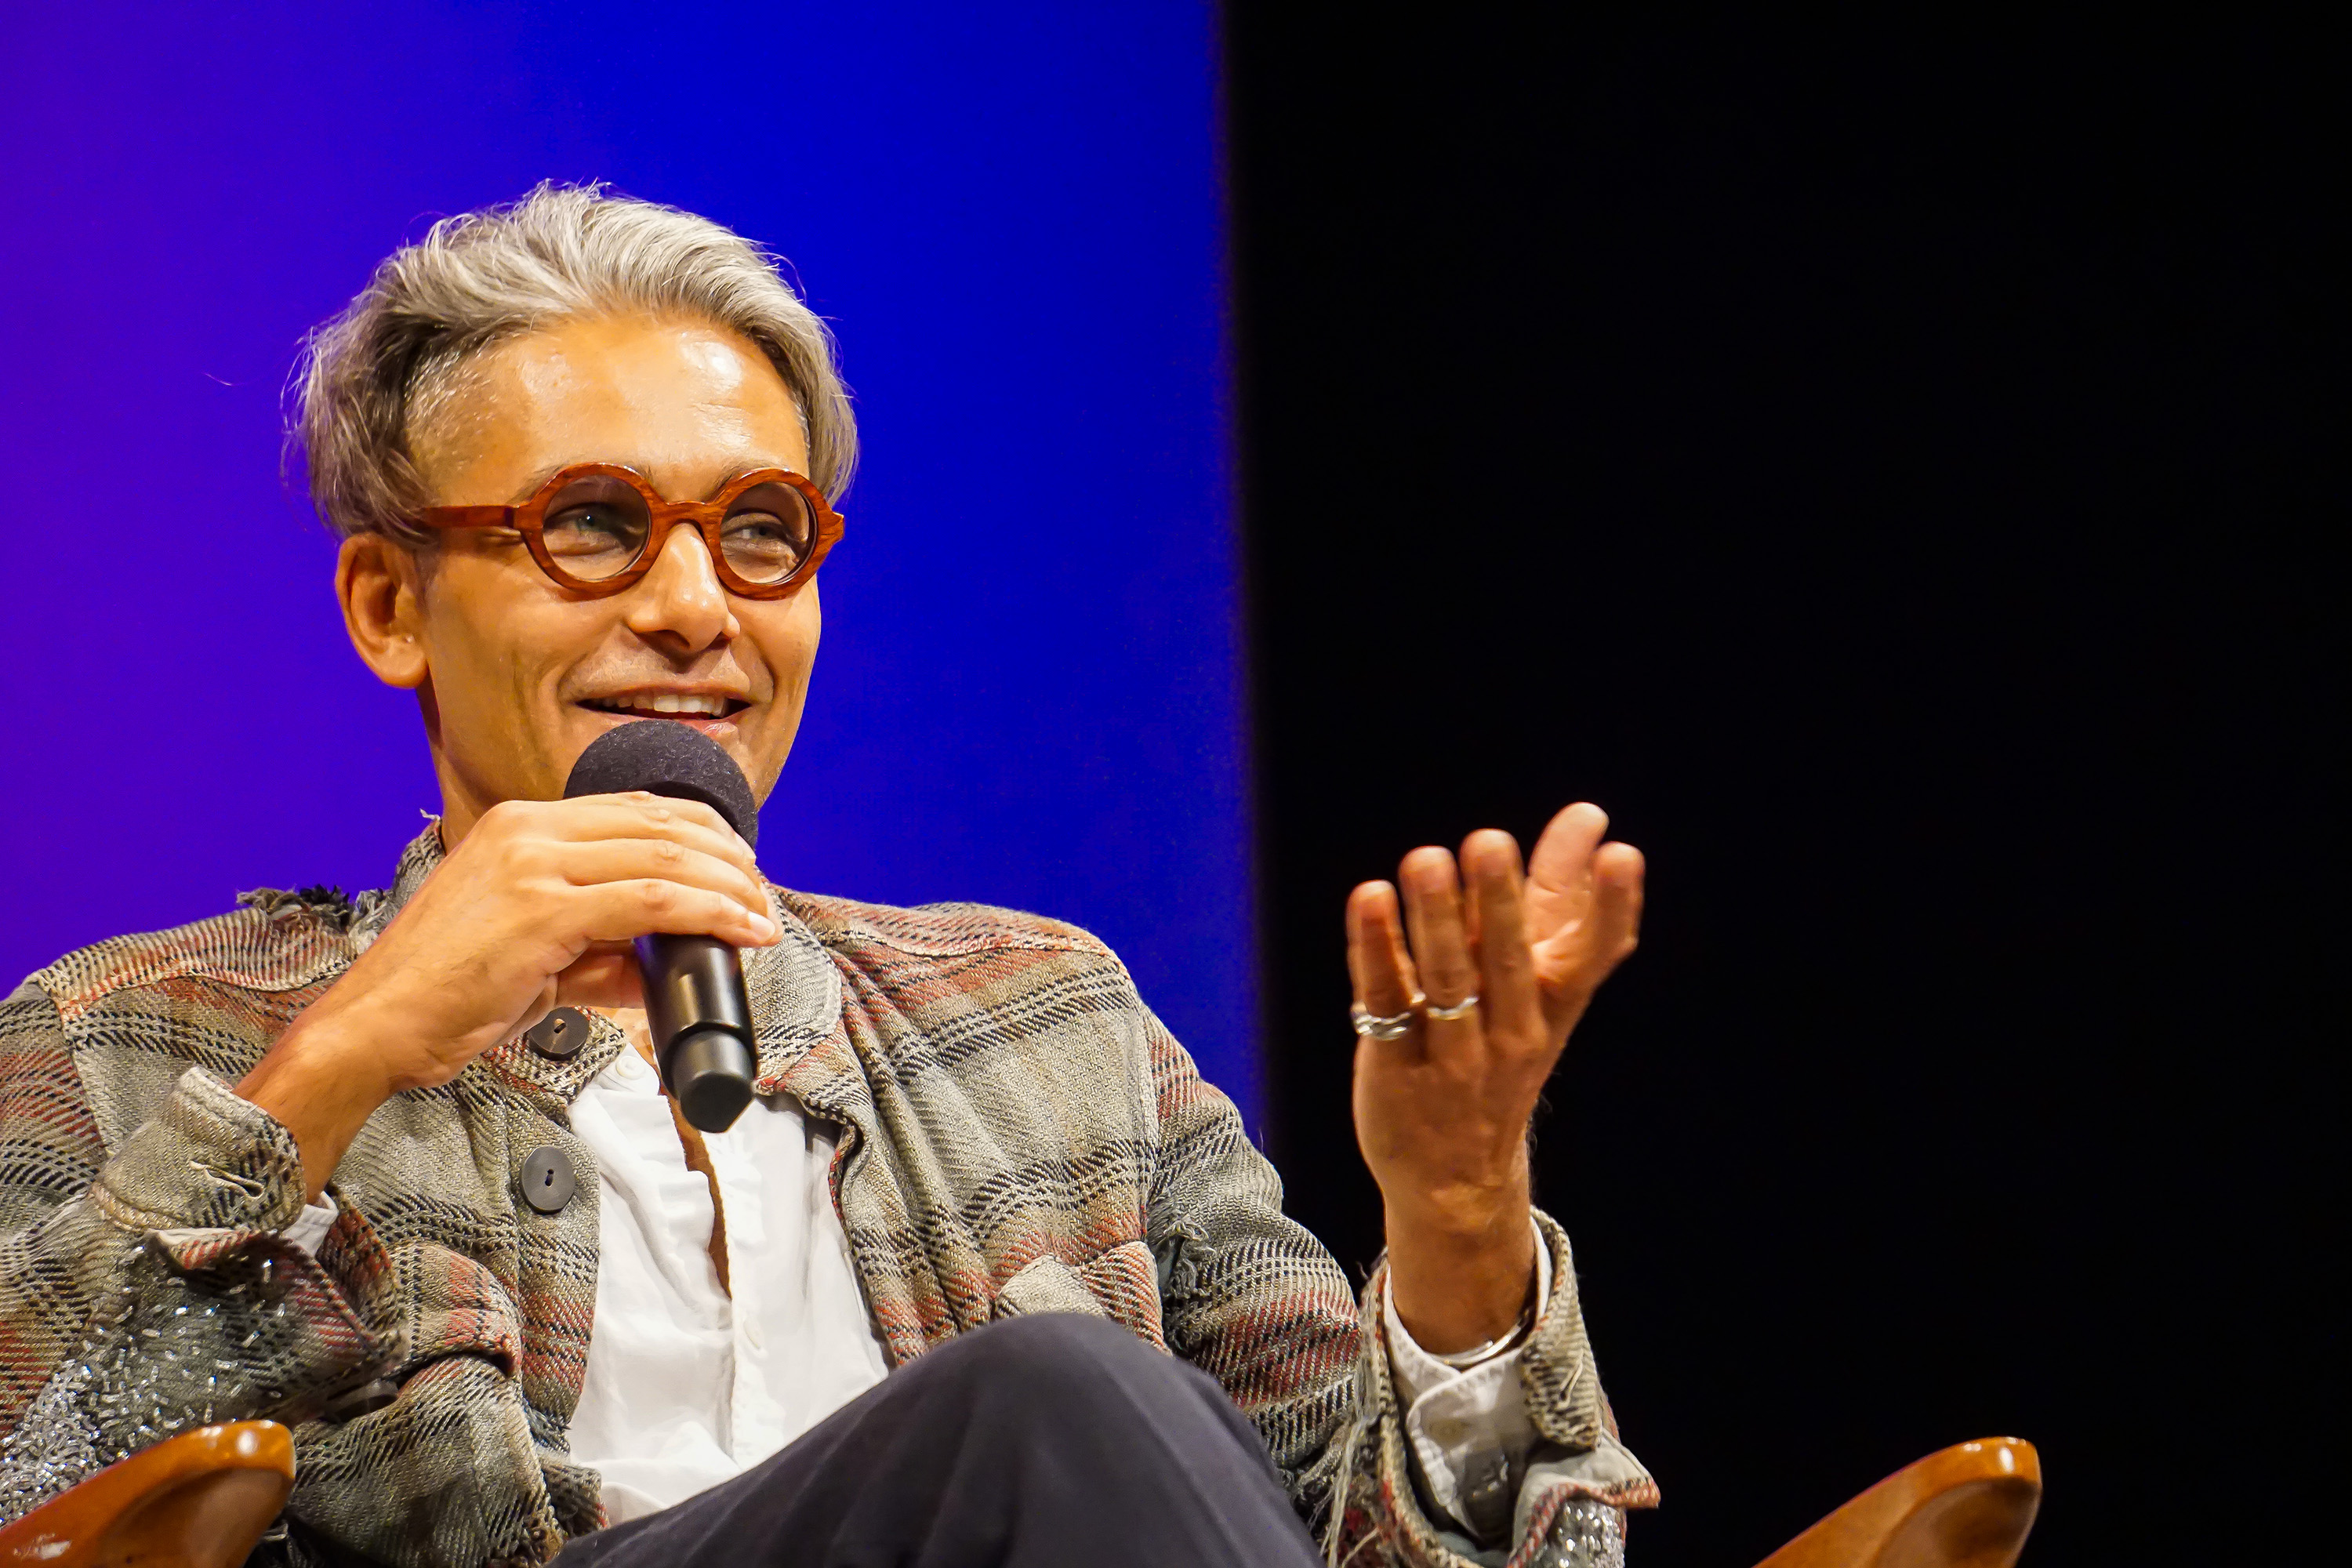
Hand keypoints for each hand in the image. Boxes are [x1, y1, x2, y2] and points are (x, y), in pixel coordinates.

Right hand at [238, 794, 778, 1199]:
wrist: (377, 1026)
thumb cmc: (444, 993)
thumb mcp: (533, 954)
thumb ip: (598, 949)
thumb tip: (659, 963)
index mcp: (521, 825)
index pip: (638, 811)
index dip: (704, 835)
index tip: (740, 869)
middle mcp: (528, 830)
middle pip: (663, 826)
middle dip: (729, 861)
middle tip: (762, 898)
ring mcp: (534, 865)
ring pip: (667, 858)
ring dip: (731, 888)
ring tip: (762, 919)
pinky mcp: (543, 911)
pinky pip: (654, 901)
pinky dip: (711, 914)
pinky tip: (741, 932)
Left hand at [1348, 803, 1642, 1351]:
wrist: (1456, 1178)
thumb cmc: (1502, 1049)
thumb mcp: (1541, 984)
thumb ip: (1559, 896)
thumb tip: (1589, 815)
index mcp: (1554, 1006)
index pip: (1592, 955)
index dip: (1611, 907)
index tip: (1621, 855)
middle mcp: (1511, 1032)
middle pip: (1507, 962)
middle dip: (1500, 902)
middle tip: (1489, 841)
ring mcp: (1453, 1055)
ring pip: (1447, 983)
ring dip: (1435, 920)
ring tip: (1424, 860)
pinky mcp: (1394, 1067)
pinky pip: (1385, 1002)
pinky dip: (1375, 951)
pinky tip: (1369, 900)